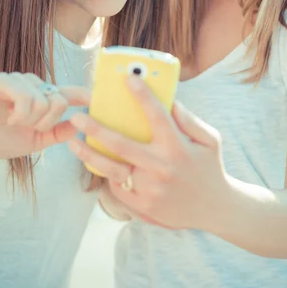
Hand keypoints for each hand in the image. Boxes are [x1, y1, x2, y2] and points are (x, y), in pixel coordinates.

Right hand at [0, 72, 89, 159]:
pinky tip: (8, 118)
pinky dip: (20, 114)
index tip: (102, 98)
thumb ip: (57, 133)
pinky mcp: (4, 80)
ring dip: (30, 120)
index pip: (71, 93)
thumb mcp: (35, 141)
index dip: (87, 95)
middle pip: (61, 101)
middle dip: (46, 122)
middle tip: (26, 127)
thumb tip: (81, 127)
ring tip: (13, 122)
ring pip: (45, 100)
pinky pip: (27, 97)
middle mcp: (34, 84)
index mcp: (43, 97)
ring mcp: (19, 80)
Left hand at [69, 76, 227, 230]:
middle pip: (122, 145)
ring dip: (89, 155)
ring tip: (72, 143)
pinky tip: (96, 162)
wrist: (214, 209)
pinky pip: (117, 187)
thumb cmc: (209, 167)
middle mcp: (162, 168)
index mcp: (178, 147)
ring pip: (112, 170)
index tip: (128, 78)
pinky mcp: (143, 206)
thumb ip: (190, 120)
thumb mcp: (210, 140)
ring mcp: (150, 189)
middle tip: (77, 117)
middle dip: (96, 129)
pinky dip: (106, 174)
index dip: (143, 95)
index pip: (158, 115)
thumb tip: (169, 101)